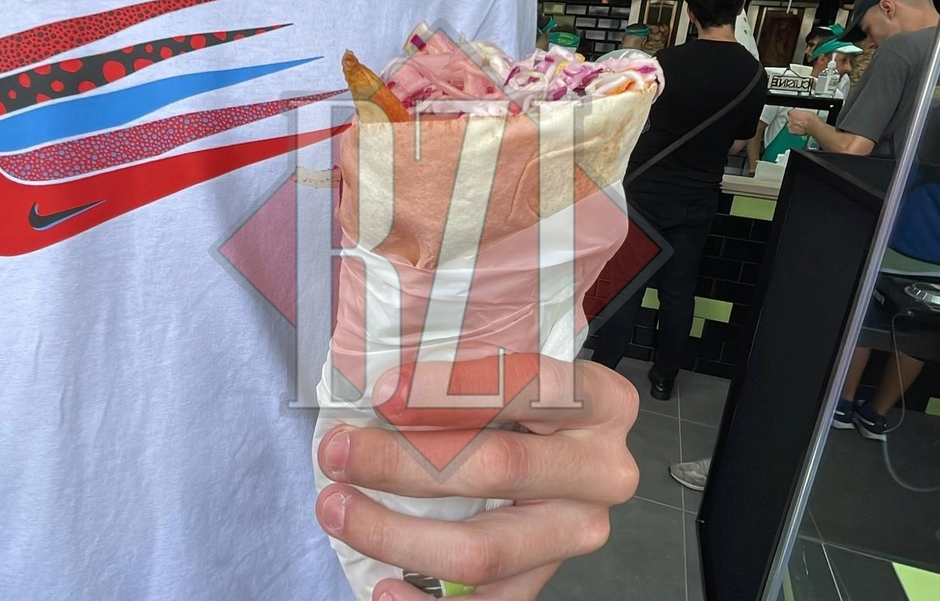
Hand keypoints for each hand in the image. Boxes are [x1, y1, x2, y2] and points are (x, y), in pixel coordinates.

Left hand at [315, 355, 639, 599]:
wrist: (545, 442)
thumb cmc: (512, 396)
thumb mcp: (501, 362)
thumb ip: (459, 366)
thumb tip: (378, 390)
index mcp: (602, 402)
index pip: (529, 388)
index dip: (452, 390)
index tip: (383, 392)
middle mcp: (602, 471)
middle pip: (500, 469)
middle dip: (403, 462)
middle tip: (338, 452)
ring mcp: (577, 532)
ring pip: (485, 550)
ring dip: (396, 534)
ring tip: (337, 511)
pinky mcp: (546, 577)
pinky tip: (384, 586)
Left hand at [786, 109, 817, 135]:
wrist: (812, 126)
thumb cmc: (810, 119)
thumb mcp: (805, 111)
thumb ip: (799, 113)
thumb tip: (800, 113)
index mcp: (792, 112)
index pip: (790, 112)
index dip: (794, 114)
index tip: (796, 116)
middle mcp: (790, 118)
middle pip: (789, 118)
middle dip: (793, 120)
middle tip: (798, 121)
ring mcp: (790, 125)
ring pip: (789, 125)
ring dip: (793, 125)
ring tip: (799, 125)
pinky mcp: (791, 131)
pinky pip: (790, 130)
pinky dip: (793, 130)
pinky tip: (798, 129)